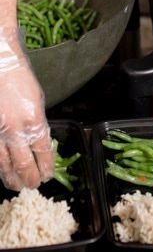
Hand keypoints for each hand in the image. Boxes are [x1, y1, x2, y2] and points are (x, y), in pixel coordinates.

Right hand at [0, 28, 52, 189]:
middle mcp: (15, 130)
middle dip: (29, 178)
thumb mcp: (37, 101)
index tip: (47, 176)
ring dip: (10, 177)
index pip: (43, 152)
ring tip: (15, 185)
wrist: (0, 65)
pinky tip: (1, 170)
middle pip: (23, 164)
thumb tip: (38, 142)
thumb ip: (37, 123)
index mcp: (34, 121)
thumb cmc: (19, 79)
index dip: (46, 167)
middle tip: (32, 186)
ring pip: (3, 164)